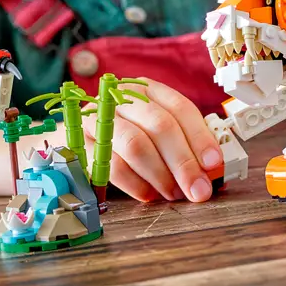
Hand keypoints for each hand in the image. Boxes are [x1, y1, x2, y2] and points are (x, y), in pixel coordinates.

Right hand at [82, 78, 222, 202]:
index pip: (180, 108)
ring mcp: (98, 117)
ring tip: (174, 193)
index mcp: (147, 90)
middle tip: (198, 189)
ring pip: (136, 144)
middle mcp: (123, 97)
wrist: (72, 138)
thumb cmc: (123, 135)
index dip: (200, 136)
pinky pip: (110, 165)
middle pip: (161, 125)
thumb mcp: (153, 131)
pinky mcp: (79, 142)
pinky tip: (148, 194)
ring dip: (161, 174)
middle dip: (184, 162)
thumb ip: (182, 144)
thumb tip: (212, 169)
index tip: (214, 163)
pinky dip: (135, 184)